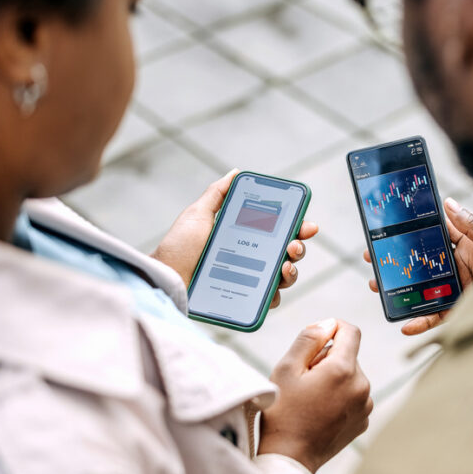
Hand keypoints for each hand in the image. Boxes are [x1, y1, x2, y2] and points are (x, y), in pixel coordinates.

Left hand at [152, 169, 318, 307]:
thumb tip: (236, 172)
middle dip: (299, 247)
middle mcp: (252, 258)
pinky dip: (276, 296)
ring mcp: (250, 281)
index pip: (280, 230)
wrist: (165, 277)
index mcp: (246, 236)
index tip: (307, 225)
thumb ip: (218, 193)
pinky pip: (268, 301)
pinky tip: (273, 289)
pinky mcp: (244, 301)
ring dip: (293, 270)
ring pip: (284, 277)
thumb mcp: (198, 214)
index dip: (298, 227)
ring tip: (285, 266)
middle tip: (293, 246)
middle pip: (288, 253)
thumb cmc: (179, 246)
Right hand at [259, 319, 372, 473]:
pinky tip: (319, 409)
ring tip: (310, 396)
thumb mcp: (286, 368)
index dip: (333, 328)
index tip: (317, 337)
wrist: (289, 456)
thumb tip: (328, 323)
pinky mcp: (363, 420)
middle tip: (303, 378)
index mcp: (343, 370)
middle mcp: (361, 386)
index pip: (351, 331)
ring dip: (333, 378)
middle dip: (327, 358)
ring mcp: (365, 405)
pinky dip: (339, 395)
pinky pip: (353, 395)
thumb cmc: (282, 413)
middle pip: (348, 355)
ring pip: (351, 375)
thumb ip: (309, 339)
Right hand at [364, 197, 472, 335]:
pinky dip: (421, 321)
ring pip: (424, 289)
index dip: (414, 230)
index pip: (437, 234)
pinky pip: (437, 317)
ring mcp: (460, 289)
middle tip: (374, 258)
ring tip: (378, 286)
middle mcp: (461, 266)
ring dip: (400, 289)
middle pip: (423, 263)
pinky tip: (406, 324)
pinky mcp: (462, 311)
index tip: (391, 227)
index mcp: (470, 245)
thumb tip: (449, 204)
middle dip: (398, 261)